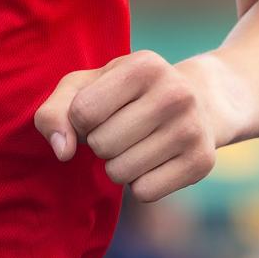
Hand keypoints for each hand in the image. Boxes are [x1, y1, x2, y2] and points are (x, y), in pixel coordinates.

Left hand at [33, 50, 220, 202]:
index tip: (100, 110)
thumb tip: (62, 152)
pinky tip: (154, 161)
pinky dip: (139, 184)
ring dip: (117, 165)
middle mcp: (174, 94)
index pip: (82, 112)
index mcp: (143, 65)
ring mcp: (192, 128)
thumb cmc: (127, 94)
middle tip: (122, 128)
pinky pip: (144, 192)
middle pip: (101, 144)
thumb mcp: (87, 86)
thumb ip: (55, 111)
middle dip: (100, 143)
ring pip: (120, 172)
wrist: (201, 102)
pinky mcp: (202, 162)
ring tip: (136, 144)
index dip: (80, 120)